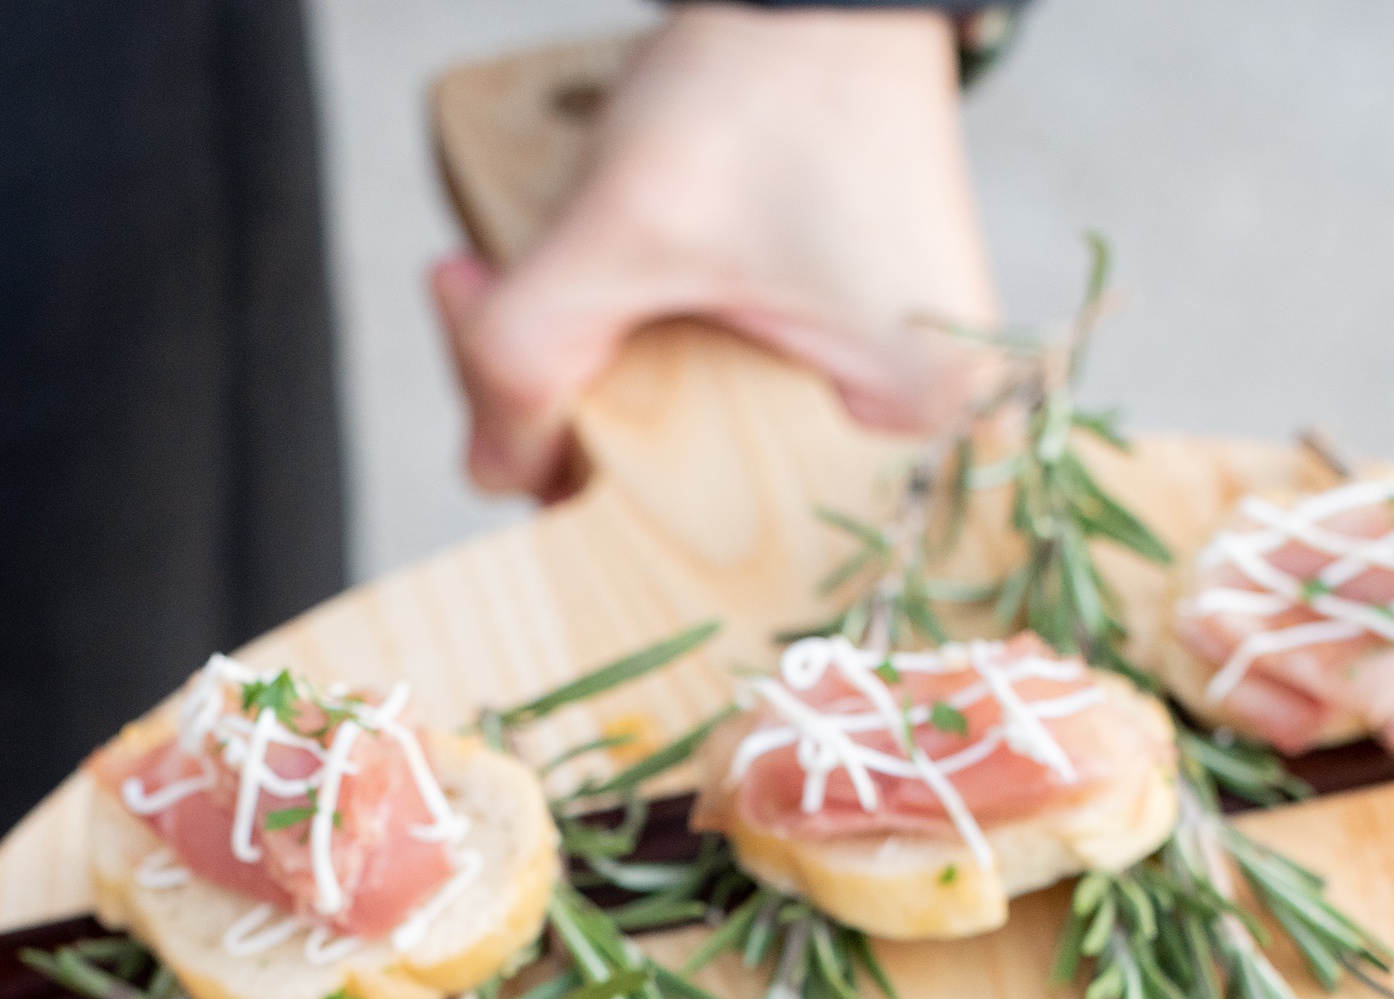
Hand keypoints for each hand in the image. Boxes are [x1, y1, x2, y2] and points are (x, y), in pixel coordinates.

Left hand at [432, 5, 998, 499]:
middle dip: (571, 419)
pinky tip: (559, 289)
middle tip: (474, 313)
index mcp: (910, 425)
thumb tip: (487, 469)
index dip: (595, 495)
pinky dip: (628, 349)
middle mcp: (919, 429)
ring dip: (583, 378)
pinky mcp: (842, 349)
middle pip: (697, 486)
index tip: (506, 424)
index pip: (716, 524)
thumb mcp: (625, 227)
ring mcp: (881, 387)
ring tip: (486, 287)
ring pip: (689, 438)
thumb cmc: (768, 78)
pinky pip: (709, 390)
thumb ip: (528, 352)